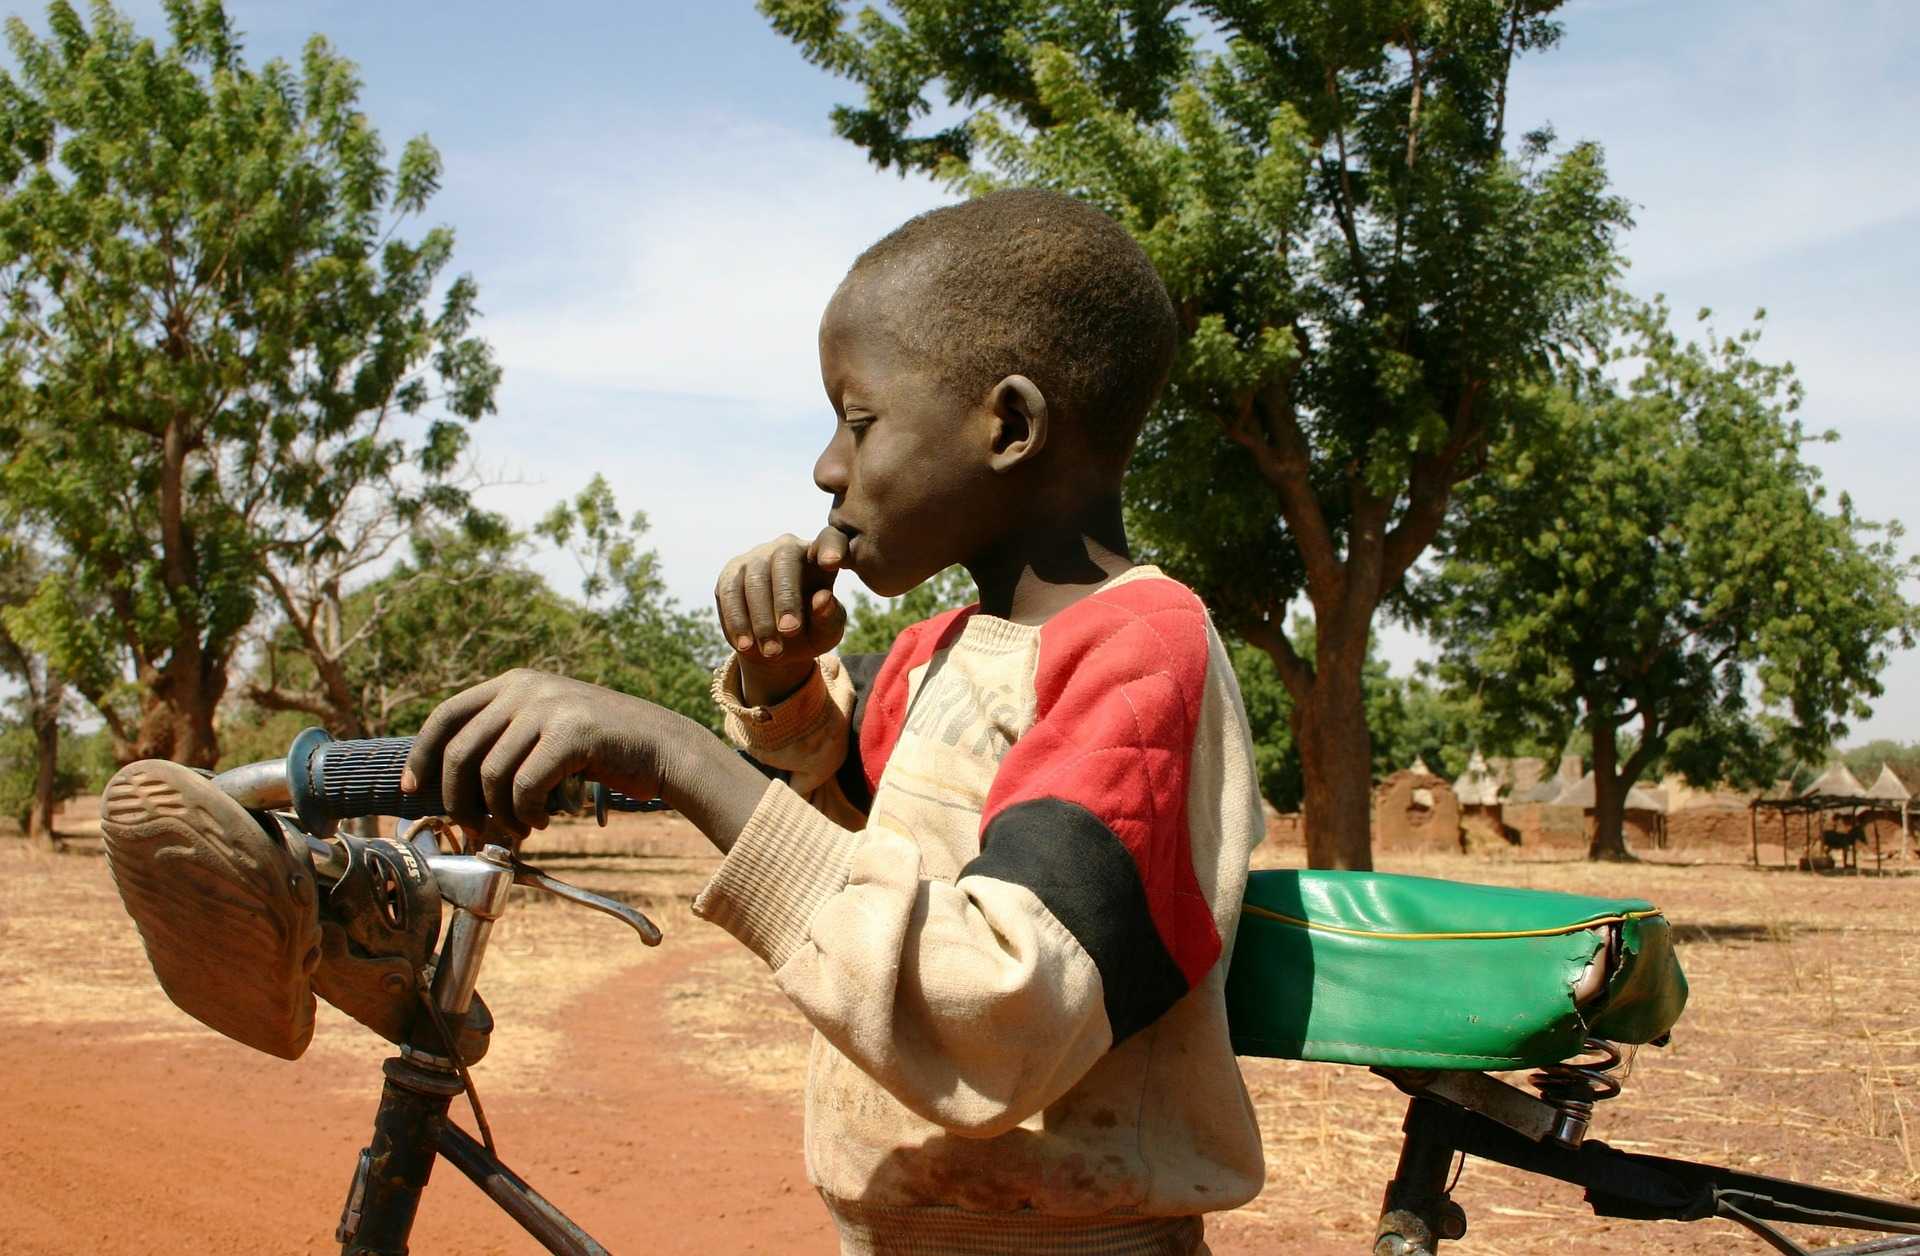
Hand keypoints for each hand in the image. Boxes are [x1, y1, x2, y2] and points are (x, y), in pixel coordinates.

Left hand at [400, 669, 666, 839]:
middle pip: (461, 753)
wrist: (663, 747)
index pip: (446, 715)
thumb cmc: (601, 750)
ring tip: (521, 828)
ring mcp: (549, 707)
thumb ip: (504, 739)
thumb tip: (448, 781)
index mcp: (514, 683)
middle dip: (459, 802)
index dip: (422, 756)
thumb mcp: (545, 729)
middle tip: (474, 830)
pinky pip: (525, 787)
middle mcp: (526, 688)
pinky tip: (545, 820)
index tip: (412, 790)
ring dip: (500, 815)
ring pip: (491, 776)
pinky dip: (527, 814)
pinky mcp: (571, 733)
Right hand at [713, 527, 848, 702]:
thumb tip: (823, 598)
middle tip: (790, 632)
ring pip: (754, 578)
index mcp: (820, 556)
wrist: (776, 645)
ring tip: (771, 651)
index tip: (832, 564)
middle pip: (784, 560)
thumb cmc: (811, 632)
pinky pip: (729, 592)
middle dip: (786, 598)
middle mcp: (787, 547)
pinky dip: (737, 621)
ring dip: (760, 617)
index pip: (830, 539)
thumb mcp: (826, 632)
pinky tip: (745, 646)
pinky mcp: (731, 573)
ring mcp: (756, 557)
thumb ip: (829, 617)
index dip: (830, 547)